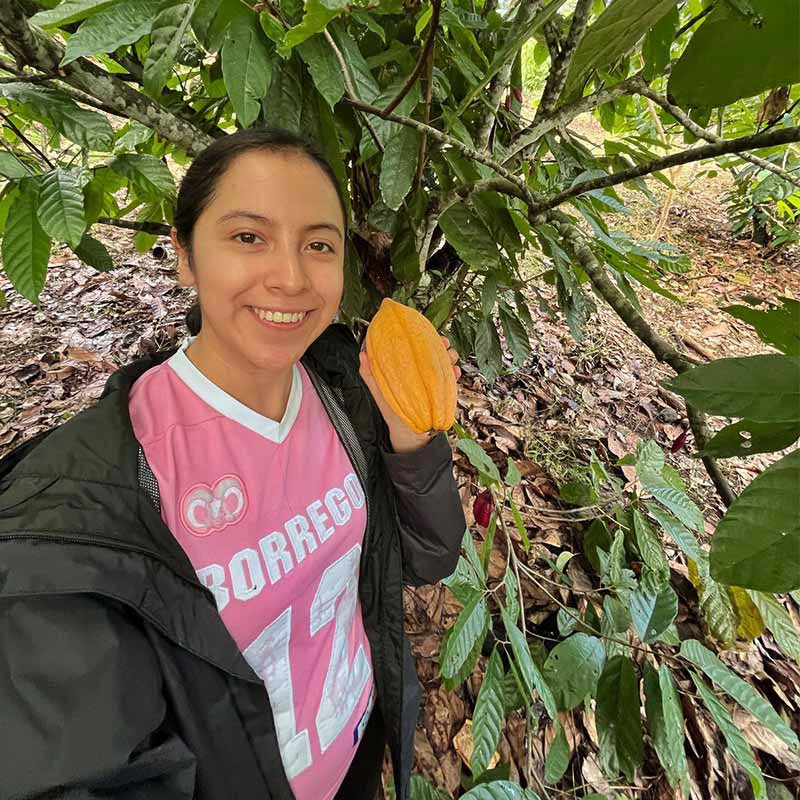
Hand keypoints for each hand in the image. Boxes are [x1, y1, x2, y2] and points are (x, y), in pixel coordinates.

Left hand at [359, 335, 460, 453]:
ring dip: (450, 357)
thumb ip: (370, 375)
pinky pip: (451, 380)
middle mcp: (421, 373)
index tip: (424, 332)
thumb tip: (362, 354)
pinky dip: (455, 374)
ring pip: (444, 364)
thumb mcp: (379, 392)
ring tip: (451, 357)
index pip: (415, 348)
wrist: (409, 434)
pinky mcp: (442, 392)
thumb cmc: (393, 411)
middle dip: (440, 345)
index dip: (421, 337)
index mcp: (406, 368)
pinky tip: (455, 372)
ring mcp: (433, 382)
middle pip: (433, 353)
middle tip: (443, 343)